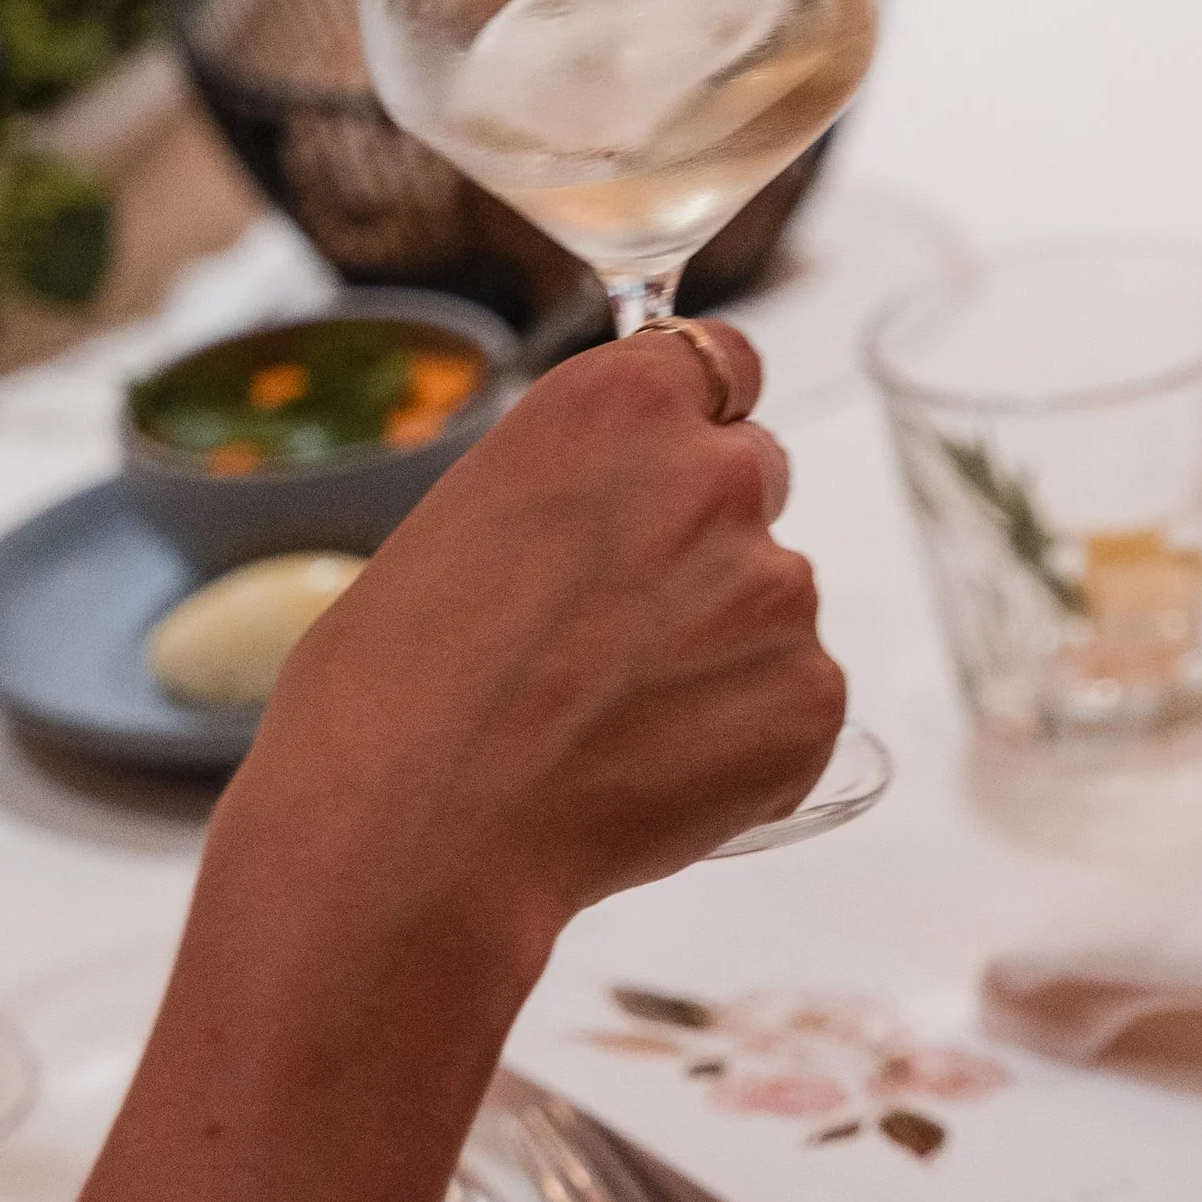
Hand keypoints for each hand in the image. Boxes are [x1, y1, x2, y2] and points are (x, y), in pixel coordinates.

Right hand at [200, 327, 842, 984]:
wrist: (412, 837)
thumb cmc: (391, 689)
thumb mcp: (466, 522)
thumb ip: (577, 492)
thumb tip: (616, 517)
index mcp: (622, 405)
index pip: (723, 364)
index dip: (696, 422)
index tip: (666, 471)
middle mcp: (718, 474)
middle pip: (755, 475)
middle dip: (706, 537)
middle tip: (616, 627)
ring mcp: (777, 588)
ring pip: (771, 600)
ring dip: (720, 644)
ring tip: (608, 722)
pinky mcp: (810, 697)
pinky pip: (794, 701)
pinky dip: (743, 737)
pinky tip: (647, 776)